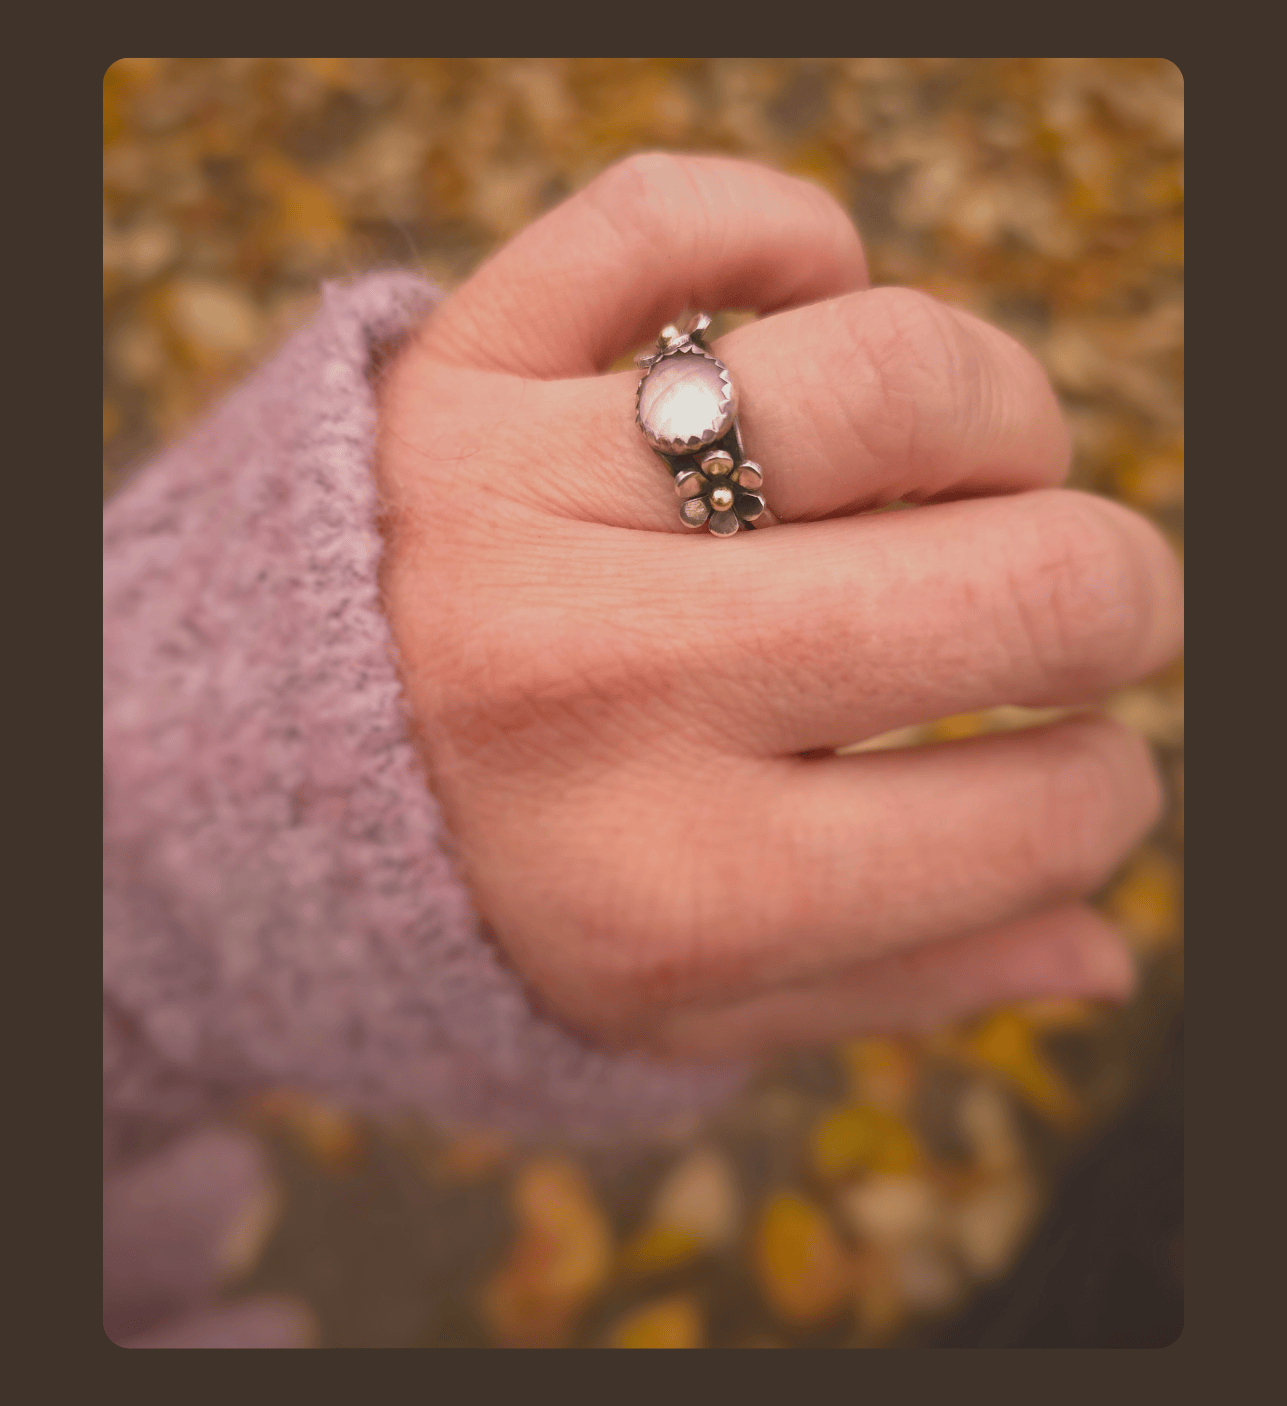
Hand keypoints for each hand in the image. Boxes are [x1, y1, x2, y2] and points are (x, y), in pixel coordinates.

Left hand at [375, 154, 1182, 1060]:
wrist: (206, 808)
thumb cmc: (466, 922)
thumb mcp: (660, 1015)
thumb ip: (884, 984)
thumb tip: (1100, 955)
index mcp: (680, 888)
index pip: (1031, 811)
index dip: (1102, 792)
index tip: (1079, 772)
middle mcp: (610, 687)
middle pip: (1021, 582)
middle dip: (1120, 599)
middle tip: (1092, 608)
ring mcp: (524, 500)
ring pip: (888, 373)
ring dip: (1005, 413)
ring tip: (988, 465)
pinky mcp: (458, 369)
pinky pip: (671, 223)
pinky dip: (784, 235)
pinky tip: (814, 312)